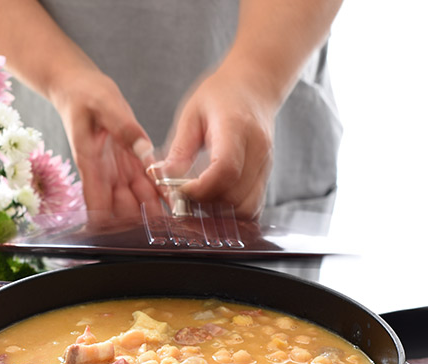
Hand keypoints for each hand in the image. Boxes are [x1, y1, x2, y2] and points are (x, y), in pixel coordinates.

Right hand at [50, 70, 162, 220]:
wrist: (78, 88)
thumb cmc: (83, 95)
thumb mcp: (104, 104)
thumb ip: (124, 127)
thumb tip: (144, 149)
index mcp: (91, 164)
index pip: (98, 207)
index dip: (113, 225)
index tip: (132, 234)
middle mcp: (104, 174)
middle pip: (122, 211)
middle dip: (140, 223)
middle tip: (166, 231)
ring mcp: (117, 171)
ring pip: (137, 202)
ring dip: (153, 213)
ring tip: (177, 221)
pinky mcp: (129, 163)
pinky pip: (146, 185)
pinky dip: (160, 194)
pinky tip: (177, 201)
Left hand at [155, 67, 280, 219]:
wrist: (254, 86)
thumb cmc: (221, 94)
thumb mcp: (192, 114)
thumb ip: (179, 149)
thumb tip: (161, 178)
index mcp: (236, 128)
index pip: (225, 170)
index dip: (201, 189)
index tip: (180, 191)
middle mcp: (257, 149)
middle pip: (235, 196)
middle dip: (205, 204)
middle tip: (184, 197)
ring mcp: (266, 165)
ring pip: (246, 208)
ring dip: (219, 213)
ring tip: (199, 199)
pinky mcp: (266, 176)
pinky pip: (252, 207)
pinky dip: (232, 212)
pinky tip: (214, 200)